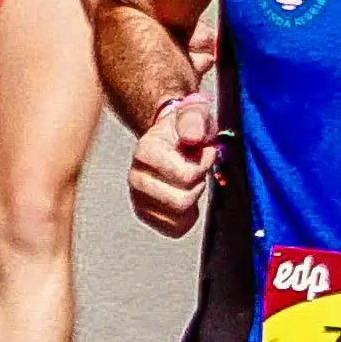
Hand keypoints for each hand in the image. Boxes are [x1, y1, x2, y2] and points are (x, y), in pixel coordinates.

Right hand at [125, 89, 214, 237]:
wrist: (172, 136)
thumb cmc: (186, 127)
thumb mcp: (195, 113)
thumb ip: (195, 121)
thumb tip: (192, 138)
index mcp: (146, 152)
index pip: (187, 176)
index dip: (204, 164)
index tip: (203, 151)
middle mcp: (136, 177)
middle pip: (182, 201)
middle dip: (198, 184)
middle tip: (197, 168)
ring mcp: (138, 198)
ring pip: (179, 216)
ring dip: (193, 198)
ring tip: (190, 180)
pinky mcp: (146, 214)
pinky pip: (175, 228)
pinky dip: (187, 215)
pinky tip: (186, 194)